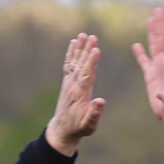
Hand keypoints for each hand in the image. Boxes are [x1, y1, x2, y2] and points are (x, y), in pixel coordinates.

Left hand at [45, 33, 105, 156]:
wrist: (62, 129)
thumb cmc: (78, 128)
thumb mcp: (89, 125)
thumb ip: (95, 113)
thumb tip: (101, 101)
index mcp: (80, 94)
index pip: (87, 75)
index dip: (91, 62)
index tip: (96, 49)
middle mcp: (73, 85)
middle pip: (81, 65)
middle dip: (87, 50)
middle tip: (92, 37)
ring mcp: (69, 82)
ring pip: (75, 62)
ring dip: (79, 48)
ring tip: (83, 35)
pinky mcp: (67, 82)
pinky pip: (69, 65)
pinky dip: (71, 53)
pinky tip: (74, 43)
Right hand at [132, 8, 163, 127]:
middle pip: (162, 40)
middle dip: (161, 25)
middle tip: (159, 10)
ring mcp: (157, 69)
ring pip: (154, 47)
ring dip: (152, 33)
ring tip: (151, 19)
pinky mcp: (150, 77)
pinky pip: (144, 62)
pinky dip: (140, 54)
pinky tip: (136, 45)